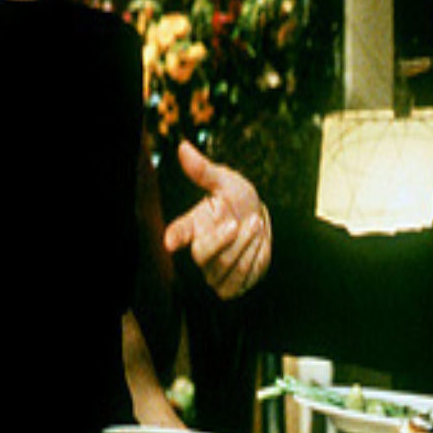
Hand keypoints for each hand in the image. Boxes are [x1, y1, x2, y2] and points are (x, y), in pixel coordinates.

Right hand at [163, 140, 270, 298]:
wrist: (261, 222)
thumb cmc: (238, 200)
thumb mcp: (225, 182)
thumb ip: (204, 170)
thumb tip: (183, 147)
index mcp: (193, 225)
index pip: (179, 232)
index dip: (175, 237)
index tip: (170, 241)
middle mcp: (199, 250)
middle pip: (204, 254)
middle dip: (229, 238)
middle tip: (244, 221)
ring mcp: (213, 271)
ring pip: (226, 267)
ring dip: (247, 245)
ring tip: (255, 226)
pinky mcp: (229, 286)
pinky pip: (240, 280)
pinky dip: (255, 261)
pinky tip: (258, 247)